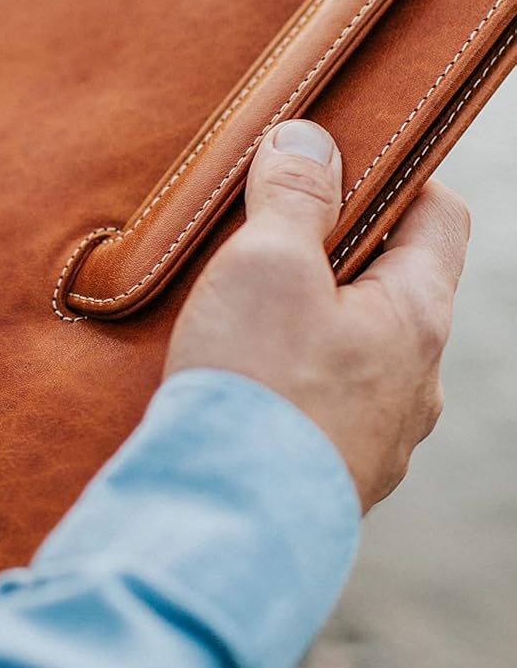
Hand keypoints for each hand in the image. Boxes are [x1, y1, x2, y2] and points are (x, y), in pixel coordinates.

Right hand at [164, 119, 469, 512]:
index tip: (345, 164)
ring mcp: (381, 441)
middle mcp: (417, 383)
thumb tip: (310, 141)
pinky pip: (326, 417)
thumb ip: (292, 196)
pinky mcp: (336, 484)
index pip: (441, 217)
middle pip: (396, 291)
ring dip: (316, 335)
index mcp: (416, 316)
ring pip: (360, 361)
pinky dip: (295, 393)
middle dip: (340, 260)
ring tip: (248, 327)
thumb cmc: (256, 388)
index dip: (399, 176)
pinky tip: (243, 394)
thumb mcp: (267, 263)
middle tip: (274, 244)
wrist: (226, 525)